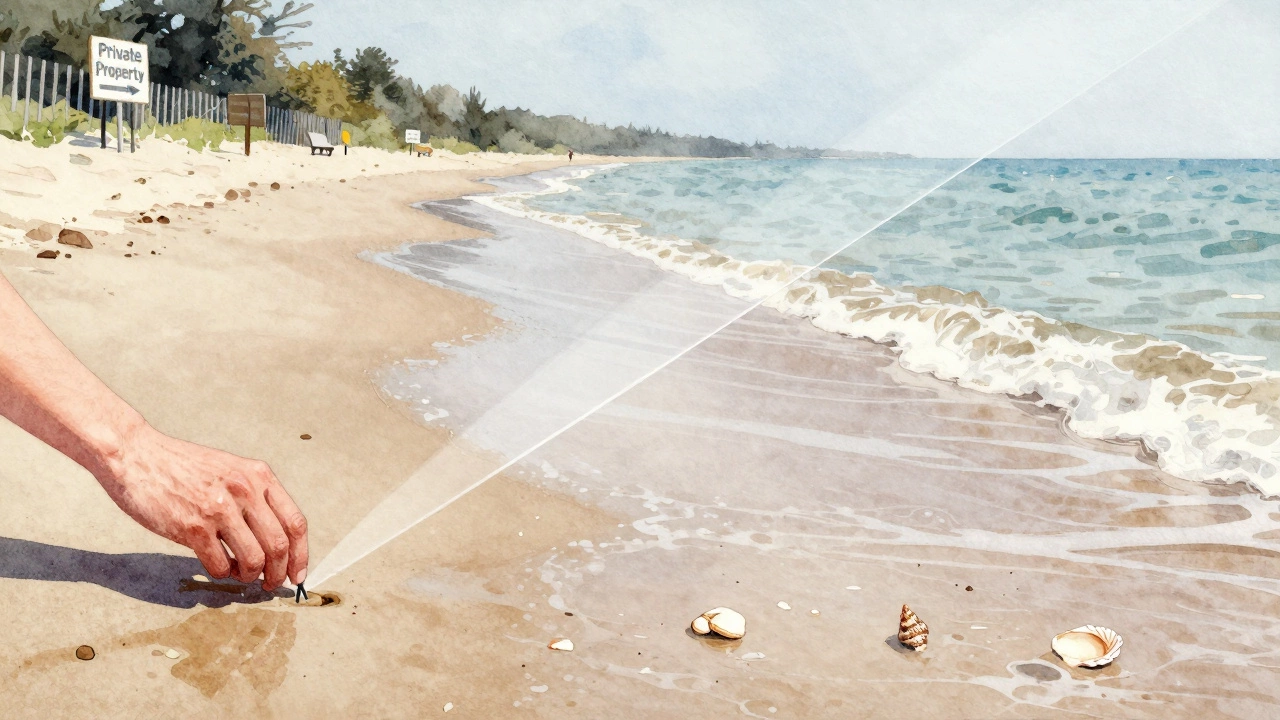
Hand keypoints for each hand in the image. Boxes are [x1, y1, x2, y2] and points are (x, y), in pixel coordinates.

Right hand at [94, 423, 308, 590]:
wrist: (137, 456)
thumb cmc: (183, 467)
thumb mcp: (231, 470)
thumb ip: (255, 497)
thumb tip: (276, 539)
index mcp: (259, 476)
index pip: (295, 522)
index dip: (301, 554)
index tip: (297, 574)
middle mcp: (244, 490)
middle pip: (279, 546)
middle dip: (279, 573)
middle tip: (270, 585)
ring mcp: (219, 509)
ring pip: (254, 559)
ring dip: (251, 576)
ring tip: (241, 576)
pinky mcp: (192, 527)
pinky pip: (220, 565)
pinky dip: (222, 573)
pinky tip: (217, 566)